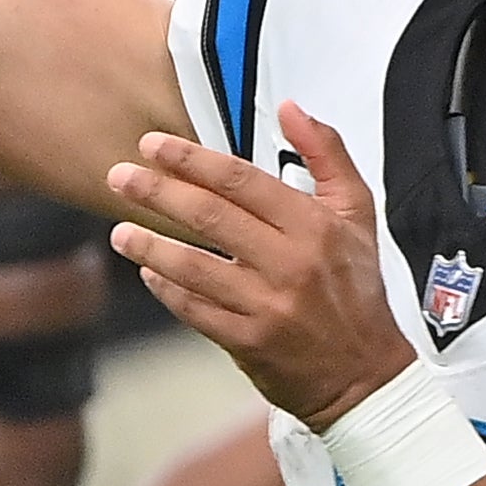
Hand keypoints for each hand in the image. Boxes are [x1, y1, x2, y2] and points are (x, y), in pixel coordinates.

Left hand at [106, 102, 414, 424]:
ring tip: (120, 231)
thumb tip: (290, 109)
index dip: (191, 160)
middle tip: (121, 178)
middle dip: (157, 192)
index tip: (156, 146)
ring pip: (193, 267)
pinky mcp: (249, 342)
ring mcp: (266, 306)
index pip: (241, 180)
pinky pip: (195, 310)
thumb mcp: (358, 214)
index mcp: (314, 226)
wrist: (365, 375)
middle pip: (209, 216)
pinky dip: (167, 289)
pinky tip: (150, 273)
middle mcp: (289, 263)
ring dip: (149, 245)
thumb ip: (326, 154)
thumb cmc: (356, 292)